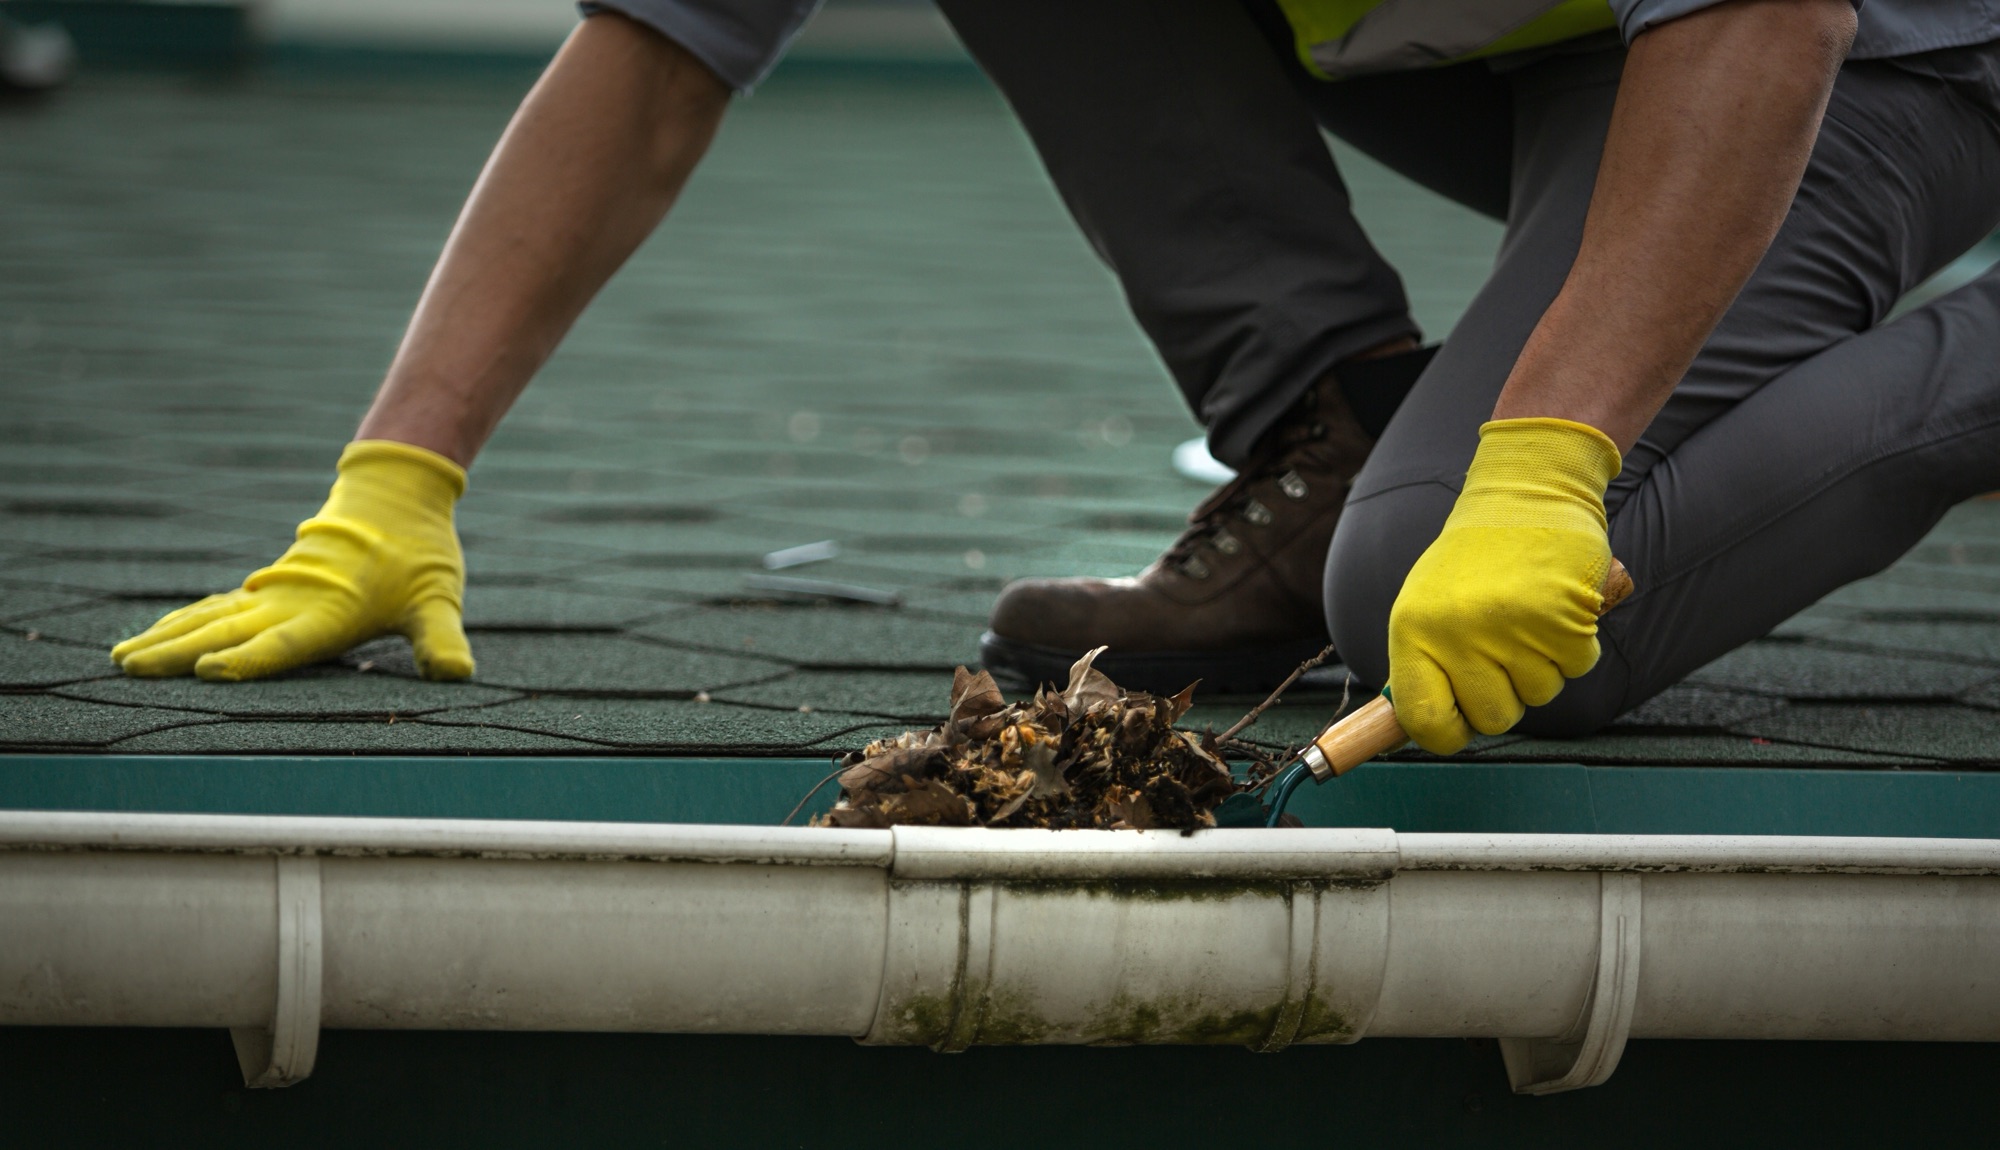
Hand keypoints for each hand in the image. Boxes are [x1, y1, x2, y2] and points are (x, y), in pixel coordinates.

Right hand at [112, 440, 473, 681]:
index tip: (209, 671)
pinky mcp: (269, 588)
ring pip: (211, 618)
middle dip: (179, 652)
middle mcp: (293, 602)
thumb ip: (441, 639)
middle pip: (228, 631)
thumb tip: (457, 673)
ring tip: (122, 659)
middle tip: (130, 668)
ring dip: (167, 638)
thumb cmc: (420, 554)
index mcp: (331, 611)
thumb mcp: (438, 599)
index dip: (250, 658)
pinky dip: (183, 622)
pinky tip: (154, 637)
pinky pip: (217, 607)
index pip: (286, 642)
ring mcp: (275, 593)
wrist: (396, 497)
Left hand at [1387, 418, 1620, 752]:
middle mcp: (1457, 632)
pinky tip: (1556, 608)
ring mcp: (1510, 627)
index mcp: (1413, 630)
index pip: (1424, 720)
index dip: (1447, 733)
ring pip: (1540, 695)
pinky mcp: (1562, 618)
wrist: (1526, 494)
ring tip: (1527, 617)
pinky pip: (1577, 667)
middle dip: (1505, 695)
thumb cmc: (1475, 563)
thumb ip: (1423, 668)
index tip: (1459, 724)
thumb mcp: (1425, 609)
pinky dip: (1574, 646)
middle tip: (1503, 650)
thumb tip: (1414, 731)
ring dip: (1542, 666)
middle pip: (1492, 718)